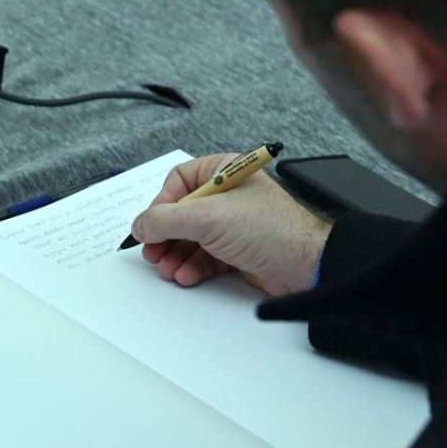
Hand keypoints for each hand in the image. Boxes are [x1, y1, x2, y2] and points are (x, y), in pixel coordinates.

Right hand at [128, 154, 330, 295]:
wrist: (306, 265)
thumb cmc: (272, 229)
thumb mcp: (207, 218)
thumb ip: (165, 220)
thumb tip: (140, 224)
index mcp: (224, 172)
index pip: (178, 182)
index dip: (160, 204)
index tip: (150, 225)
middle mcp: (227, 197)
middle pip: (180, 214)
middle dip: (164, 236)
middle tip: (153, 252)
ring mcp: (232, 225)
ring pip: (189, 238)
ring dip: (175, 255)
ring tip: (169, 268)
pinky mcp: (236, 250)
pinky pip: (204, 256)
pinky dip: (191, 266)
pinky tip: (187, 275)